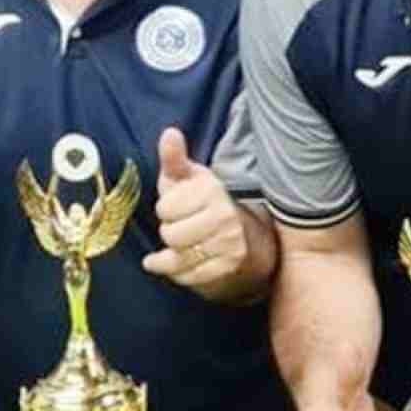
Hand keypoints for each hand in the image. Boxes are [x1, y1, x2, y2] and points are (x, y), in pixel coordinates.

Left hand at [141, 128, 248, 294]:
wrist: (246, 240)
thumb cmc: (206, 205)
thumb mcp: (190, 179)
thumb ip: (175, 159)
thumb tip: (169, 133)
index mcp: (212, 190)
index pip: (165, 208)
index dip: (166, 210)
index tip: (178, 208)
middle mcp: (224, 217)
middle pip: (170, 234)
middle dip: (170, 233)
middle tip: (183, 228)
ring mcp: (228, 245)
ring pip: (177, 257)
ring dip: (173, 254)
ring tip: (183, 245)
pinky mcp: (227, 270)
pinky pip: (186, 276)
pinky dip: (179, 272)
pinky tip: (183, 263)